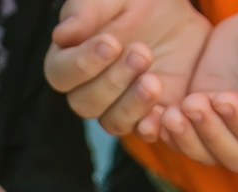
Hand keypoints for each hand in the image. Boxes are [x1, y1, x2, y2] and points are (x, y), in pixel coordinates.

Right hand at [43, 0, 210, 138]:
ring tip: (154, 81)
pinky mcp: (146, 117)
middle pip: (85, 103)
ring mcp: (116, 107)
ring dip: (132, 105)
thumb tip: (62, 35)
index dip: (83, 64)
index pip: (61, 74)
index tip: (111, 43)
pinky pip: (142, 132)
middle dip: (113, 81)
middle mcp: (87, 89)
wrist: (176, 15)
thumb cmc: (135, 2)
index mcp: (70, 59)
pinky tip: (163, 111)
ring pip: (112, 122)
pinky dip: (151, 126)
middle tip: (142, 53)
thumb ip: (85, 10)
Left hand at [158, 5, 237, 169]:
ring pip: (209, 156)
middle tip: (193, 103)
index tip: (224, 98)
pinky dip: (171, 136)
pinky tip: (159, 116)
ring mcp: (234, 137)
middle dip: (212, 134)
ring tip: (171, 113)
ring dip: (188, 138)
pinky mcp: (207, 126)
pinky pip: (188, 143)